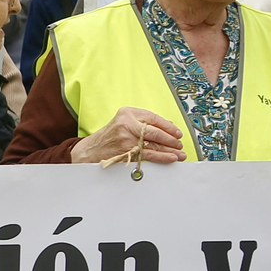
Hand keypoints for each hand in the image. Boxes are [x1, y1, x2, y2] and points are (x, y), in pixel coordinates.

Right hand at [70, 107, 186, 164]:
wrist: (91, 150)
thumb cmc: (110, 136)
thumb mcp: (125, 122)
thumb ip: (144, 122)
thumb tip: (169, 127)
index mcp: (128, 112)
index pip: (154, 118)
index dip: (169, 126)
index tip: (178, 133)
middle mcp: (127, 123)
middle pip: (156, 131)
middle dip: (171, 140)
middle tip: (179, 144)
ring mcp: (126, 138)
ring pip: (154, 144)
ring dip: (169, 150)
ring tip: (179, 154)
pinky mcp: (126, 151)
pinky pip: (148, 155)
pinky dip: (161, 157)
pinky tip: (170, 158)